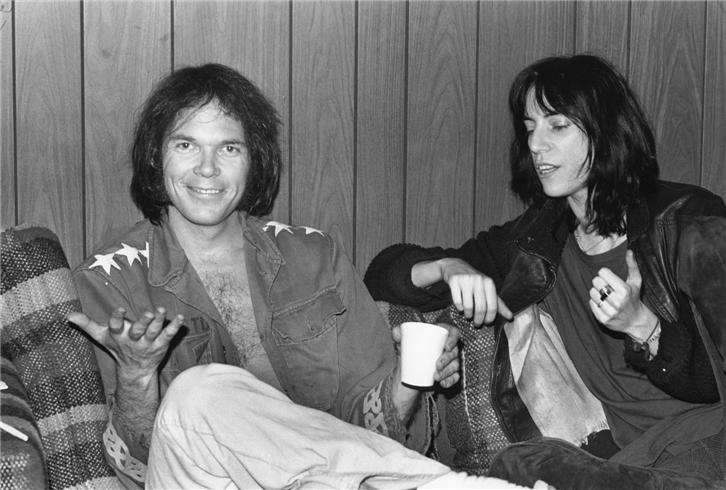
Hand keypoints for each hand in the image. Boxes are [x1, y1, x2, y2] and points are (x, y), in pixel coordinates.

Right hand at [68, 307, 183, 376]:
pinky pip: (169, 335)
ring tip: (163, 310)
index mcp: (119, 336)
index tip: (120, 309)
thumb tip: (68, 315)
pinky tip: (181, 318)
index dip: (118, 319)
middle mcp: (134, 340)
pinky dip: (175, 327)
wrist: (135, 370)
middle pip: (138, 331)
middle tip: (149, 313)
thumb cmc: (118, 347)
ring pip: (154, 332)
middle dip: (143, 322)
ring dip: (159, 322)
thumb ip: (87, 325)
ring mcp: (149, 343)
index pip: (116, 327)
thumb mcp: (102, 337)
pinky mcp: (161, 344)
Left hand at [390, 323, 460, 388]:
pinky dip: (450, 381)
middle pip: (454, 351)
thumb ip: (398, 334)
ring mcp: (450, 361)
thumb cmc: (409, 353)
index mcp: (440, 336)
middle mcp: (447, 348)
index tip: (446, 347)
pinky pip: (455, 377)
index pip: (453, 333)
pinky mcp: (449, 374)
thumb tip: (396, 332)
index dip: (453, 339)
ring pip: (455, 366)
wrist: (408, 372)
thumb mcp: (403, 343)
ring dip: (447, 372)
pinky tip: (443, 383)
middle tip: (437, 365)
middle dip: (447, 360)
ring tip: (436, 376)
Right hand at [438, 258, 512, 324]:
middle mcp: (479, 280)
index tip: (487, 323)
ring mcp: (466, 280)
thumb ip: (499, 303)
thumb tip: (510, 317)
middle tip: (477, 324)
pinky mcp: (454, 281)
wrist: (455, 266)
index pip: (493, 306)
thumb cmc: (474, 281)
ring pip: (468, 306)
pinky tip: (461, 308)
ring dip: (468, 315)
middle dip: (479, 320)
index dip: (490, 318)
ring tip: (468, 316)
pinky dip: (459, 308)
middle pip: (481, 308)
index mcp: (489, 283)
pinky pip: (457, 302)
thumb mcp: (487, 289)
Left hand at [588, 250, 656, 338]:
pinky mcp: (603, 319)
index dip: (605, 274)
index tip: (610, 278)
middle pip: (595, 282)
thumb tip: (629, 251)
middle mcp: (617, 301)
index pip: (602, 272)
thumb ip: (632, 265)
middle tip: (607, 287)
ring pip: (592, 293)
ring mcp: (610, 311)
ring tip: (606, 296)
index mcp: (624, 290)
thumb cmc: (634, 298)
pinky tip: (604, 304)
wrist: (636, 321)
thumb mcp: (636, 281)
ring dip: (597, 293)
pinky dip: (595, 302)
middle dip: (600, 283)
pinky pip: (591, 304)